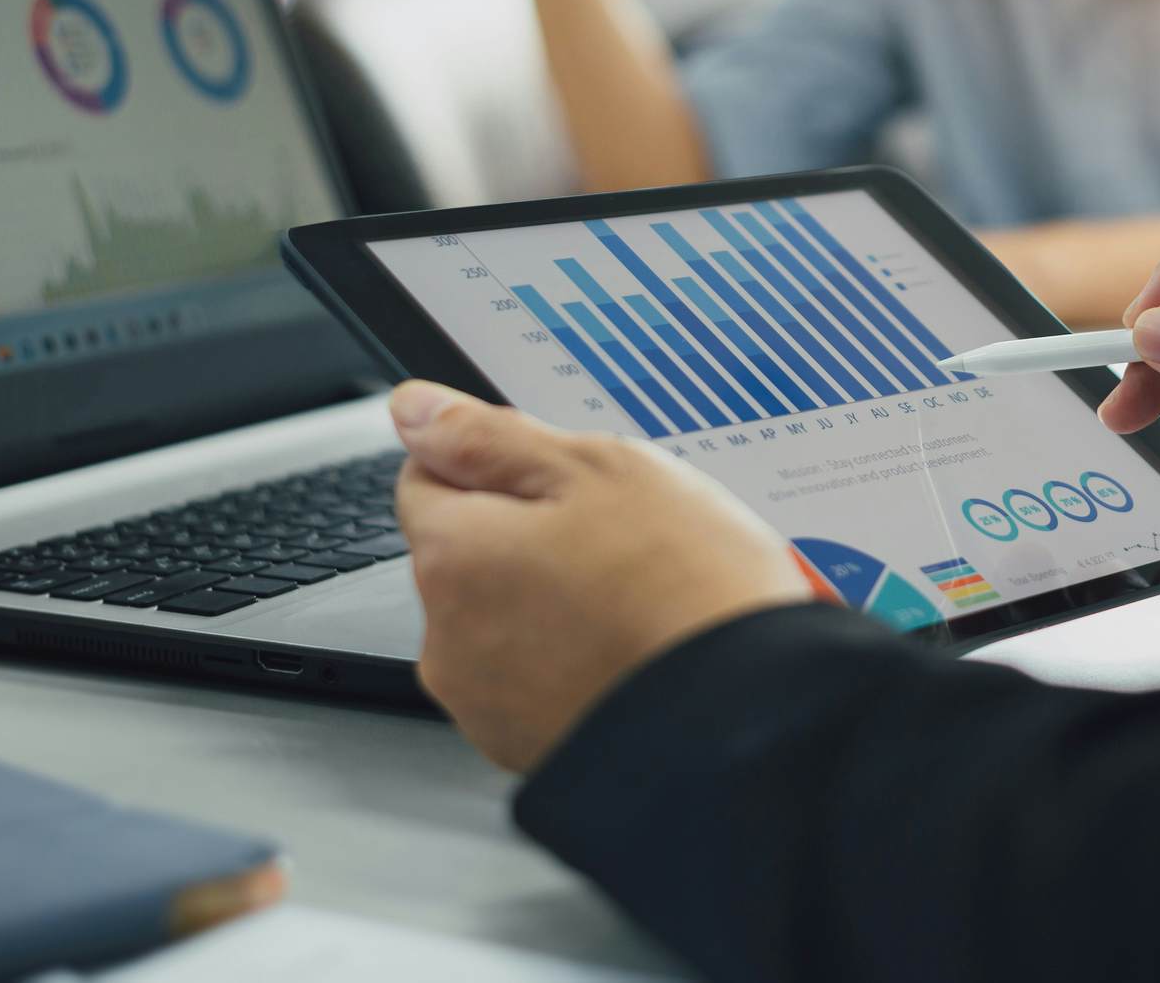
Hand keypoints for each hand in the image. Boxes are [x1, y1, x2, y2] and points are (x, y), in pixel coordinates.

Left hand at [390, 381, 811, 770]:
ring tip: (638, 601)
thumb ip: (491, 438)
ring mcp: (486, 704)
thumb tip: (415, 410)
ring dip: (550, 602)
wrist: (744, 720)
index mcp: (454, 554)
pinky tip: (633, 651)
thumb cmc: (685, 591)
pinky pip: (535, 683)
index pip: (427, 475)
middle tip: (622, 537)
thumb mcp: (599, 471)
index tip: (562, 476)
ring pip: (503, 620)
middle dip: (528, 536)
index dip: (499, 462)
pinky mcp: (526, 749)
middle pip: (468, 553)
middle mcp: (446, 637)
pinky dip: (571, 664)